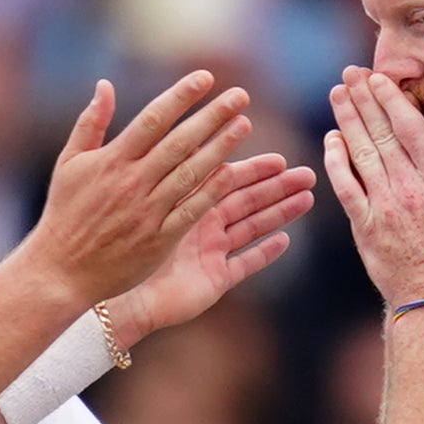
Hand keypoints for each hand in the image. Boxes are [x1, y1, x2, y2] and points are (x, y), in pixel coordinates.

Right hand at [26, 71, 265, 307]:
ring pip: (190, 173)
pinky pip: (190, 211)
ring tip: (243, 125)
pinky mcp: (158, 239)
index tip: (205, 78)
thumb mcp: (69, 163)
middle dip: (211, 116)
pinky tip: (231, 172)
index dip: (180, 96)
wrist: (61, 270)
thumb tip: (104, 84)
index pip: (153, 119)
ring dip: (219, 148)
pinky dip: (210, 191)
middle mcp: (132, 182)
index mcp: (111, 160)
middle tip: (240, 96)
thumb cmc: (65, 213)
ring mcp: (147, 211)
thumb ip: (90, 123)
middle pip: (179, 142)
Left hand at [100, 153, 315, 348]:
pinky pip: (245, 265)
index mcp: (184, 201)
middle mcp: (201, 225)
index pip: (226, 179)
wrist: (115, 294)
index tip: (279, 158)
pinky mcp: (214, 281)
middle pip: (247, 201)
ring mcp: (210, 253)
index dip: (253, 169)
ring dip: (280, 213)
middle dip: (277, 187)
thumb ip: (164, 167)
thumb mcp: (144, 199)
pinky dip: (264, 253)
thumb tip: (174, 130)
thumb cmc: (118, 244)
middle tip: (308, 174)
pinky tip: (285, 239)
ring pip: (252, 227)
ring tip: (307, 198)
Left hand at [323, 72, 423, 308]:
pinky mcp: (366, 228)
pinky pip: (346, 188)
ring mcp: (385, 208)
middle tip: (349, 74)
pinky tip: (331, 140)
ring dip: (347, 121)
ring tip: (337, 94)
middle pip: (382, 134)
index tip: (379, 78)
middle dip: (364, 100)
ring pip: (361, 154)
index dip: (392, 100)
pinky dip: (336, 162)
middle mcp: (411, 190)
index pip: (412, 130)